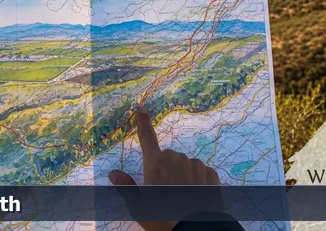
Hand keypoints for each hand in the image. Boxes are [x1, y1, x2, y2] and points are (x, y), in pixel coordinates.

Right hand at [108, 105, 221, 230]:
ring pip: (184, 164)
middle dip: (164, 168)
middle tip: (164, 191)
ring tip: (181, 197)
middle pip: (167, 157)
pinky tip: (195, 196)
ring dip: (181, 175)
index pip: (147, 138)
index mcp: (156, 164)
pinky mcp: (211, 175)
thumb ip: (126, 187)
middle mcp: (176, 159)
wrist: (195, 230)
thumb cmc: (163, 218)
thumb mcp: (138, 206)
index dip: (143, 122)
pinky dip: (197, 180)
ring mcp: (195, 166)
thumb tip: (113, 173)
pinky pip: (201, 172)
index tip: (141, 107)